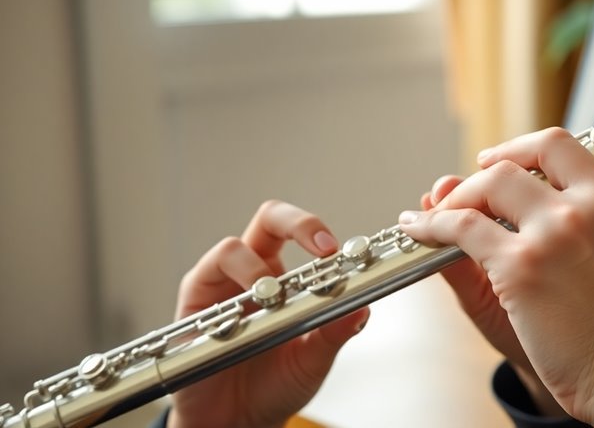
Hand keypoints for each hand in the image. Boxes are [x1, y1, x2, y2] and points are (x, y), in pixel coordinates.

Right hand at [168, 200, 368, 427]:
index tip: (341, 249)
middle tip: (323, 248)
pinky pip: (206, 275)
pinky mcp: (195, 303)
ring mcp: (222, 285)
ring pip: (233, 247)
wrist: (236, 421)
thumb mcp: (313, 360)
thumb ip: (335, 332)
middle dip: (298, 223)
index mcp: (285, 278)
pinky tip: (245, 312)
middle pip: (271, 220)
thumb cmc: (274, 386)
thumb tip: (364, 307)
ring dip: (257, 269)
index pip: (300, 233)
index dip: (320, 232)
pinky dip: (229, 288)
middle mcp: (253, 272)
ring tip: (273, 298)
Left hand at [401, 128, 593, 425]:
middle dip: (475, 182)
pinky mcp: (521, 267)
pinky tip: (419, 230)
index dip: (518, 149)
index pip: (558, 145)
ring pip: (484, 187)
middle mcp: (585, 208)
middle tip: (458, 203)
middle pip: (511, 165)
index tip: (495, 162)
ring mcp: (552, 234)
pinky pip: (459, 228)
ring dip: (451, 202)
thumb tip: (501, 193)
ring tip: (435, 220)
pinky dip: (431, 225)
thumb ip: (556, 224)